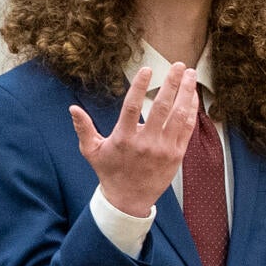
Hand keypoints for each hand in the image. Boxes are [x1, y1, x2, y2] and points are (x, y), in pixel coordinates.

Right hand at [69, 64, 198, 216]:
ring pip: (179, 116)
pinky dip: (191, 110)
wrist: (129, 199)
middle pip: (161, 107)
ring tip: (191, 74)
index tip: (147, 70)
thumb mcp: (92, 151)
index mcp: (124, 138)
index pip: (132, 106)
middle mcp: (146, 142)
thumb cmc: (109, 171)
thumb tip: (73, 108)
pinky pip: (187, 129)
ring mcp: (164, 148)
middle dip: (172, 83)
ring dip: (186, 93)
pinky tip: (193, 96)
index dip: (140, 87)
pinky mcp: (177, 154)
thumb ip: (83, 128)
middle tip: (179, 65)